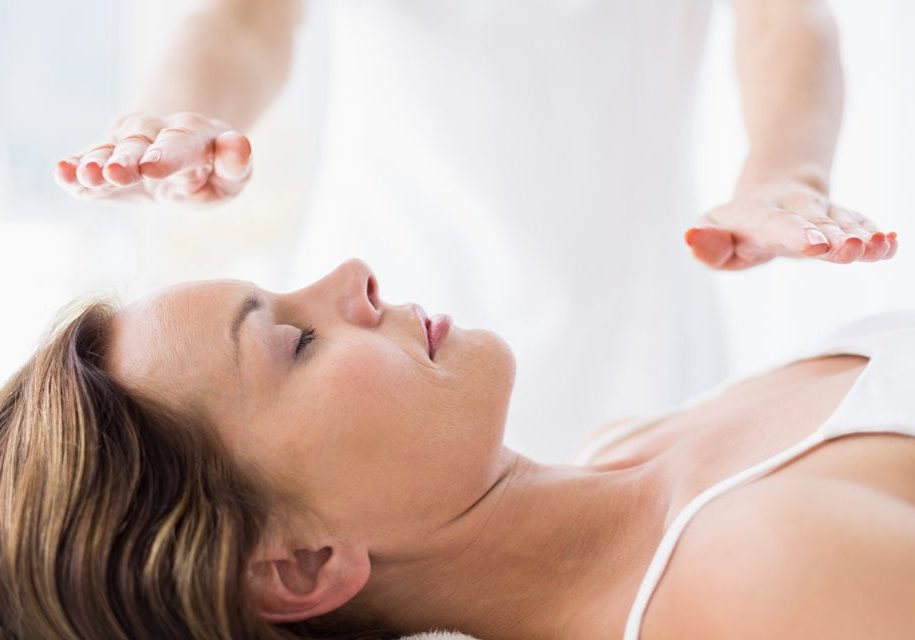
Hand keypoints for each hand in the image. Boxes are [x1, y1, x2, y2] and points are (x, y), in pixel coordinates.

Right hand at [55, 112, 252, 203]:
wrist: (178, 149)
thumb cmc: (211, 171)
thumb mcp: (232, 173)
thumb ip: (237, 164)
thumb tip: (240, 145)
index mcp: (191, 136)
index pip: (179, 145)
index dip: (165, 156)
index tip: (151, 169)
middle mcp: (153, 132)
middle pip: (137, 145)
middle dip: (124, 159)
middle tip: (110, 172)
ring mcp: (124, 143)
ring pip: (108, 151)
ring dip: (94, 163)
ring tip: (84, 175)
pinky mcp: (102, 157)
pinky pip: (86, 160)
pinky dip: (74, 168)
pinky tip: (61, 173)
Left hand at [685, 177, 895, 269]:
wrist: (773, 191)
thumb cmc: (737, 227)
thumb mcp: (714, 232)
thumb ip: (707, 243)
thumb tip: (690, 239)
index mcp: (758, 216)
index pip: (776, 225)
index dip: (795, 234)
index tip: (813, 246)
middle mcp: (793, 210)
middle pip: (816, 223)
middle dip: (833, 237)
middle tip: (851, 248)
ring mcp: (820, 213)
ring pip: (843, 223)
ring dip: (861, 236)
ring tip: (877, 248)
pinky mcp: (841, 219)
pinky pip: (861, 224)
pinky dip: (877, 236)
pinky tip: (891, 245)